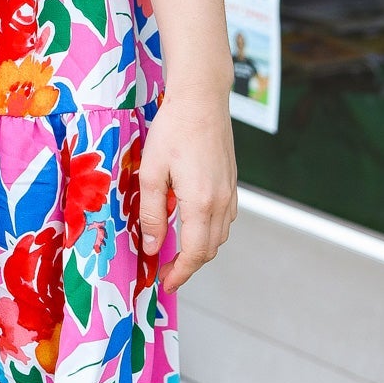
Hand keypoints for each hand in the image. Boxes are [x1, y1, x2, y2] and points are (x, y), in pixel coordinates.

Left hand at [137, 87, 236, 291]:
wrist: (202, 100)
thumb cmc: (173, 130)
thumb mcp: (151, 172)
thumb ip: (151, 213)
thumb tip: (152, 246)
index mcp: (201, 202)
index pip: (196, 252)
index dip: (181, 273)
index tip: (165, 283)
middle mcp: (222, 201)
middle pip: (210, 249)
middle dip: (189, 265)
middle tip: (165, 271)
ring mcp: (230, 192)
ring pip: (220, 235)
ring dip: (200, 249)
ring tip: (176, 252)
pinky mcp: (232, 182)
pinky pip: (225, 218)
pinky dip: (210, 231)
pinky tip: (192, 225)